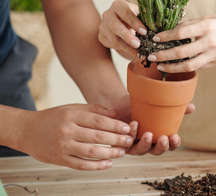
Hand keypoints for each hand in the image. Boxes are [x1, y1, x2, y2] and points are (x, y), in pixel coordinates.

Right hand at [17, 104, 133, 170]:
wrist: (26, 130)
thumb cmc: (53, 118)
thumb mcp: (72, 108)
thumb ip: (94, 110)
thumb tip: (116, 114)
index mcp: (71, 116)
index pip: (98, 121)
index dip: (115, 125)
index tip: (127, 127)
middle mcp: (67, 131)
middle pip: (97, 137)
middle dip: (116, 139)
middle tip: (128, 141)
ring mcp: (63, 146)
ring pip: (91, 152)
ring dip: (109, 153)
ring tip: (121, 152)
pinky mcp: (59, 159)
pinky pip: (81, 165)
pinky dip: (96, 166)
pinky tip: (108, 164)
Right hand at [99, 0, 146, 59]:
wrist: (124, 23)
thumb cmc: (136, 18)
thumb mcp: (141, 15)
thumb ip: (147, 18)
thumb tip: (158, 25)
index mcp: (119, 5)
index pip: (125, 12)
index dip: (134, 22)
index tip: (144, 32)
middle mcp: (108, 14)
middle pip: (115, 26)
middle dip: (127, 36)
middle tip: (138, 44)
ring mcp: (103, 26)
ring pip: (113, 38)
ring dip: (126, 47)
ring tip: (138, 54)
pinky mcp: (102, 37)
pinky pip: (112, 46)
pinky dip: (125, 52)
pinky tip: (135, 56)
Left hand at [126, 104, 195, 154]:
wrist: (122, 102)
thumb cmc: (143, 107)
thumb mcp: (159, 106)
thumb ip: (176, 107)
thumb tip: (192, 107)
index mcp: (160, 137)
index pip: (170, 146)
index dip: (174, 144)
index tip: (175, 137)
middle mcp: (148, 144)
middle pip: (157, 151)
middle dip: (161, 147)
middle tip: (163, 138)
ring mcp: (135, 144)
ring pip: (142, 150)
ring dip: (146, 144)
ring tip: (148, 134)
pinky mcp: (123, 142)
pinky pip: (128, 143)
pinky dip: (132, 133)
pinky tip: (134, 123)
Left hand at [149, 14, 215, 72]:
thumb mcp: (210, 18)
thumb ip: (192, 24)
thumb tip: (172, 29)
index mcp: (207, 26)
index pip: (181, 32)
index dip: (166, 36)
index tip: (156, 38)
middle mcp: (210, 41)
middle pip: (181, 52)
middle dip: (164, 55)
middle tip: (152, 56)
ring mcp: (214, 54)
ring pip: (188, 65)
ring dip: (172, 67)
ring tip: (161, 66)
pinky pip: (198, 67)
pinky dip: (185, 67)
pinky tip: (176, 66)